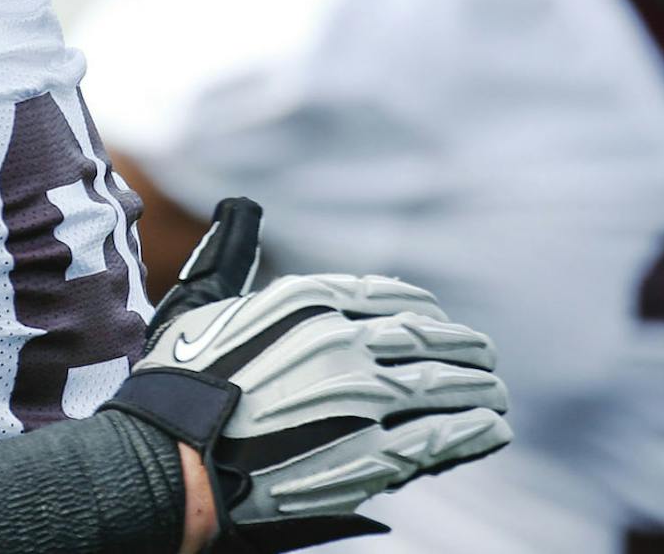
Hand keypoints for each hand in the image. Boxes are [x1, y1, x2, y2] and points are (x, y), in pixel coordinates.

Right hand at [105, 198, 510, 551]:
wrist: (168, 458)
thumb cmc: (177, 384)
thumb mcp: (199, 302)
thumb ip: (230, 253)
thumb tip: (242, 206)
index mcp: (309, 300)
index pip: (390, 296)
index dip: (424, 310)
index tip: (438, 319)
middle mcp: (343, 340)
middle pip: (428, 338)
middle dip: (463, 347)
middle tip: (485, 357)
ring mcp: (361, 398)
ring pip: (445, 386)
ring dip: (479, 389)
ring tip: (496, 397)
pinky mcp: (370, 455)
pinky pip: (440, 438)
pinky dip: (473, 432)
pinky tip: (490, 430)